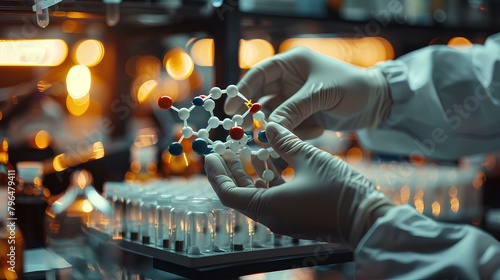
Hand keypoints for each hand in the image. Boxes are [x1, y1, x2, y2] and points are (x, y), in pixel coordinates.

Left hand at [204, 122, 393, 248]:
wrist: (368, 217)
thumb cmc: (338, 189)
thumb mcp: (309, 158)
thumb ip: (286, 141)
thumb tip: (271, 125)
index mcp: (267, 207)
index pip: (227, 192)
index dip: (216, 173)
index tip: (210, 155)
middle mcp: (272, 217)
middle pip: (240, 194)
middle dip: (231, 171)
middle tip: (224, 150)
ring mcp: (285, 220)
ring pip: (257, 196)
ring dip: (250, 174)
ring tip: (246, 152)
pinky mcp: (297, 218)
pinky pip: (273, 199)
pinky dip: (268, 181)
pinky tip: (271, 162)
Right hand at [226, 47, 391, 138]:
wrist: (378, 103)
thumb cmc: (351, 88)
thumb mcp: (320, 96)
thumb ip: (293, 110)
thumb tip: (266, 127)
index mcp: (291, 63)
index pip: (259, 75)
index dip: (242, 91)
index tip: (230, 108)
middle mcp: (289, 80)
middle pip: (261, 97)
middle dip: (258, 114)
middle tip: (251, 130)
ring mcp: (295, 99)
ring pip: (275, 116)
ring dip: (283, 126)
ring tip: (300, 130)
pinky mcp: (303, 115)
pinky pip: (289, 127)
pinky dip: (300, 131)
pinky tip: (319, 128)